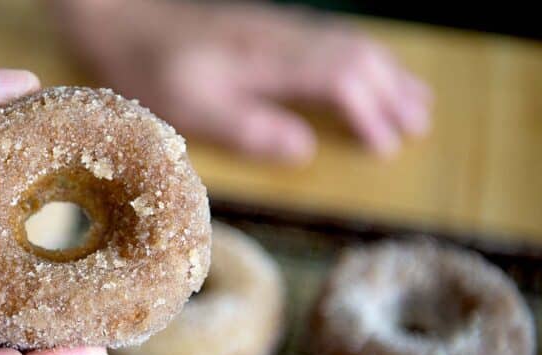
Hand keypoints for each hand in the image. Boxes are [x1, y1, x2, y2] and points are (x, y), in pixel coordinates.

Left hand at [54, 0, 430, 161]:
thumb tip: (305, 150)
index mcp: (267, 60)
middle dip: (392, 91)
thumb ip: (250, 130)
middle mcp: (281, 37)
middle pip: (356, 56)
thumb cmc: (150, 69)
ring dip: (385, 70)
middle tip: (420, 124)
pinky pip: (330, 37)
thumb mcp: (191, 110)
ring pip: (348, 42)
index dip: (370, 113)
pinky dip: (360, 56)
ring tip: (414, 97)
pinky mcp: (266, 26)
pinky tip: (364, 68)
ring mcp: (276, 27)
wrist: (121, 18)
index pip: (340, 80)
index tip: (388, 147)